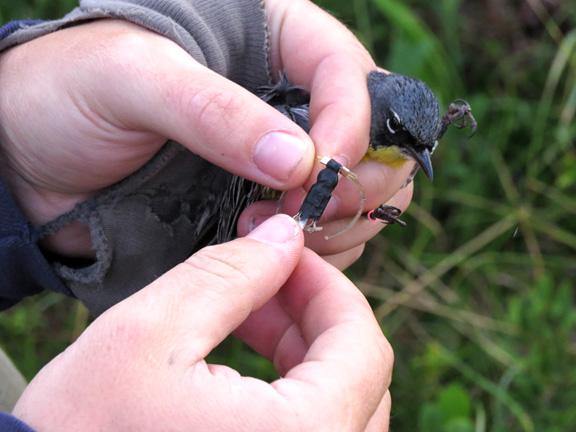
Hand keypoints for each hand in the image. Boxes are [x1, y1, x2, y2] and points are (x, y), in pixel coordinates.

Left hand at [0, 0, 412, 264]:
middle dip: (358, 180)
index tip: (320, 173)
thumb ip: (215, 113)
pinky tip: (270, 247)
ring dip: (339, 221)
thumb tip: (299, 162)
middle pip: (373, 135)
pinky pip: (325, 229)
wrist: (32, 155)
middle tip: (306, 210)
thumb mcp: (131, 80)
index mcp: (272, 40)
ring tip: (272, 231)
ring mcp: (283, 157)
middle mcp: (290, 99)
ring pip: (359, 190)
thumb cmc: (69, 92)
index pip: (346, 72)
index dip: (348, 124)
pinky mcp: (267, 204)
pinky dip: (318, 249)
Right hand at [12, 215, 392, 430]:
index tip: (288, 254)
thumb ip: (230, 273)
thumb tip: (285, 234)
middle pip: (359, 373)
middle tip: (265, 278)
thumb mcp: (151, 332)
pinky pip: (316, 430)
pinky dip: (291, 387)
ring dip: (302, 347)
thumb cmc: (83, 431)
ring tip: (248, 313)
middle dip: (312, 313)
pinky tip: (246, 357)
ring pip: (342, 402)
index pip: (360, 342)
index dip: (326, 284)